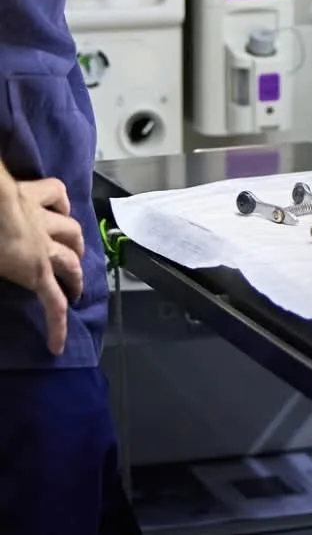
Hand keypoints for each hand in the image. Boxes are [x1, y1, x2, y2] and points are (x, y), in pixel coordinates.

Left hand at [0, 177, 84, 355]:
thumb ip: (6, 277)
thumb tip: (5, 297)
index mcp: (34, 269)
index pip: (54, 303)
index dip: (58, 327)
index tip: (57, 347)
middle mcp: (46, 244)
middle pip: (70, 264)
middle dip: (75, 280)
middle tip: (74, 291)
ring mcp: (44, 217)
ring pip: (72, 231)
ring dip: (76, 244)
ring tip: (76, 252)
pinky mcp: (37, 193)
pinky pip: (57, 195)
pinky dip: (61, 203)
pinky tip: (61, 208)